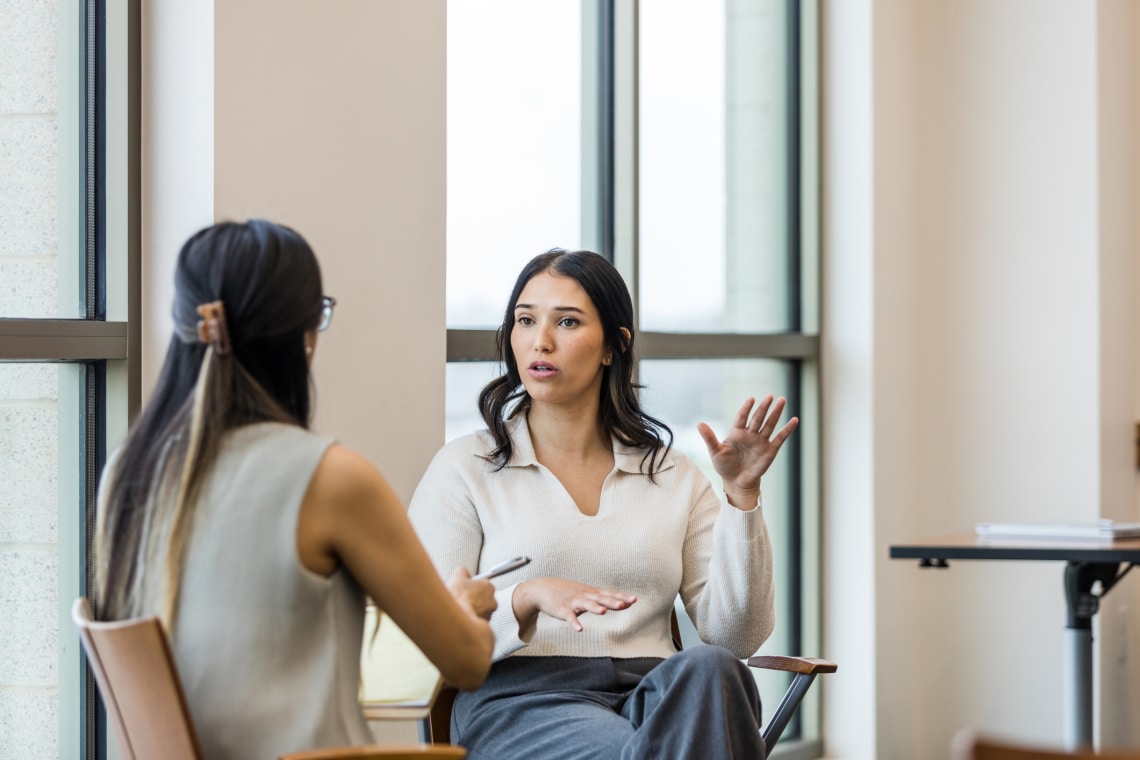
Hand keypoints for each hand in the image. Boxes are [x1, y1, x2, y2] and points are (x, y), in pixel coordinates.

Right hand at [446, 566, 497, 620]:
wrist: (457, 618)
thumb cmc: (459, 597)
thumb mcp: (458, 577)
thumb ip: (463, 571)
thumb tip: (463, 571)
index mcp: (488, 586)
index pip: (482, 584)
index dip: (472, 586)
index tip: (466, 588)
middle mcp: (492, 600)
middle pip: (483, 597)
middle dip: (474, 598)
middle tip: (463, 598)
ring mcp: (489, 613)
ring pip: (482, 609)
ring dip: (474, 608)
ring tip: (462, 608)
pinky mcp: (485, 624)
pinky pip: (479, 619)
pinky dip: (473, 618)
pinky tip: (464, 616)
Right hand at [513, 577, 635, 634]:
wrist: (544, 588)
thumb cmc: (570, 592)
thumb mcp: (588, 593)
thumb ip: (604, 599)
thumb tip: (624, 602)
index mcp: (592, 593)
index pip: (610, 594)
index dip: (622, 597)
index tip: (634, 600)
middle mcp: (585, 596)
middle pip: (601, 599)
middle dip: (612, 601)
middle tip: (624, 604)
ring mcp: (573, 602)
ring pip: (586, 605)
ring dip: (594, 608)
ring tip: (603, 612)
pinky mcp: (562, 610)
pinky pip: (569, 617)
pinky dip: (574, 623)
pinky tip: (580, 629)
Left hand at [697, 395, 798, 509]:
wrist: (736, 482)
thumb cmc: (724, 466)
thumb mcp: (715, 452)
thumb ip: (709, 438)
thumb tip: (699, 424)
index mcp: (737, 432)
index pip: (742, 417)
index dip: (746, 408)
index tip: (751, 399)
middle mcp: (750, 434)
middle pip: (758, 418)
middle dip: (764, 407)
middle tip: (770, 396)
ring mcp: (761, 441)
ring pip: (769, 424)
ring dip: (776, 413)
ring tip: (782, 400)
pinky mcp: (770, 450)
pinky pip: (780, 438)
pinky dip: (787, 430)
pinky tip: (794, 420)